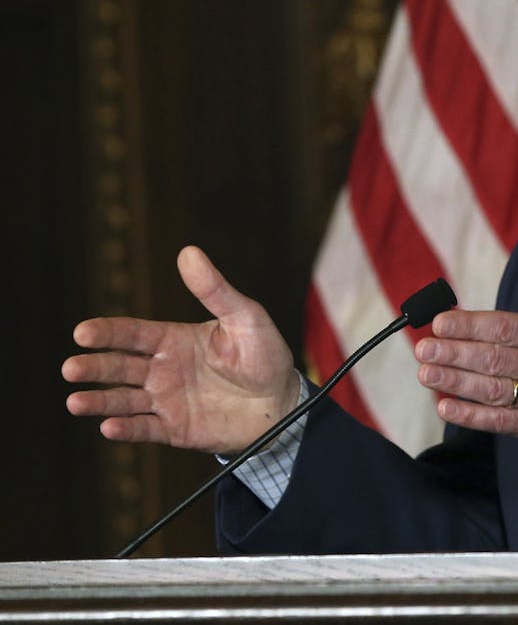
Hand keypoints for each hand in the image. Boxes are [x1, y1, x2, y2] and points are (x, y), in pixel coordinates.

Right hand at [62, 246, 299, 456]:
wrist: (282, 402)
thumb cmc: (265, 355)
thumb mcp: (245, 317)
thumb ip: (215, 290)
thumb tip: (189, 252)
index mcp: (174, 340)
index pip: (133, 334)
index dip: (108, 333)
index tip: (82, 332)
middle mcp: (163, 369)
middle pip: (119, 367)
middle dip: (94, 367)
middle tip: (71, 368)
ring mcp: (166, 400)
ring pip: (123, 400)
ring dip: (99, 401)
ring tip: (75, 402)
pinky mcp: (175, 429)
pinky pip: (145, 429)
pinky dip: (126, 429)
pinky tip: (109, 427)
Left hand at [415, 234, 517, 455]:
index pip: (509, 328)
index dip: (472, 325)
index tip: (442, 321)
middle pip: (495, 360)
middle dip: (455, 353)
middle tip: (423, 347)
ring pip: (493, 391)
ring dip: (455, 382)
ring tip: (425, 373)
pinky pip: (502, 423)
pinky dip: (472, 416)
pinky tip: (446, 405)